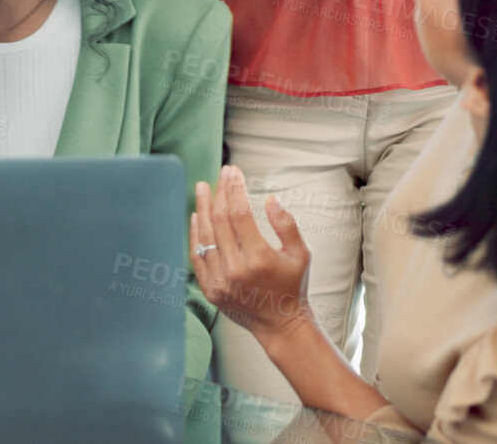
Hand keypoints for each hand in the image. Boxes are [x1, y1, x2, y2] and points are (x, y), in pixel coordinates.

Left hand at [190, 166, 315, 344]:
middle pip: (220, 221)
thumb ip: (287, 224)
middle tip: (220, 174)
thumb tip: (270, 199)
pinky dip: (195, 235)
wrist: (280, 324)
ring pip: (205, 236)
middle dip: (220, 193)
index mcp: (260, 259)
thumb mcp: (301, 254)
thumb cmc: (293, 285)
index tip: (234, 172)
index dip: (235, 189)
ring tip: (202, 188)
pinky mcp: (210, 289)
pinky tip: (196, 216)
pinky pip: (197, 256)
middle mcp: (236, 270)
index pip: (240, 214)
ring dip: (202, 209)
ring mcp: (220, 281)